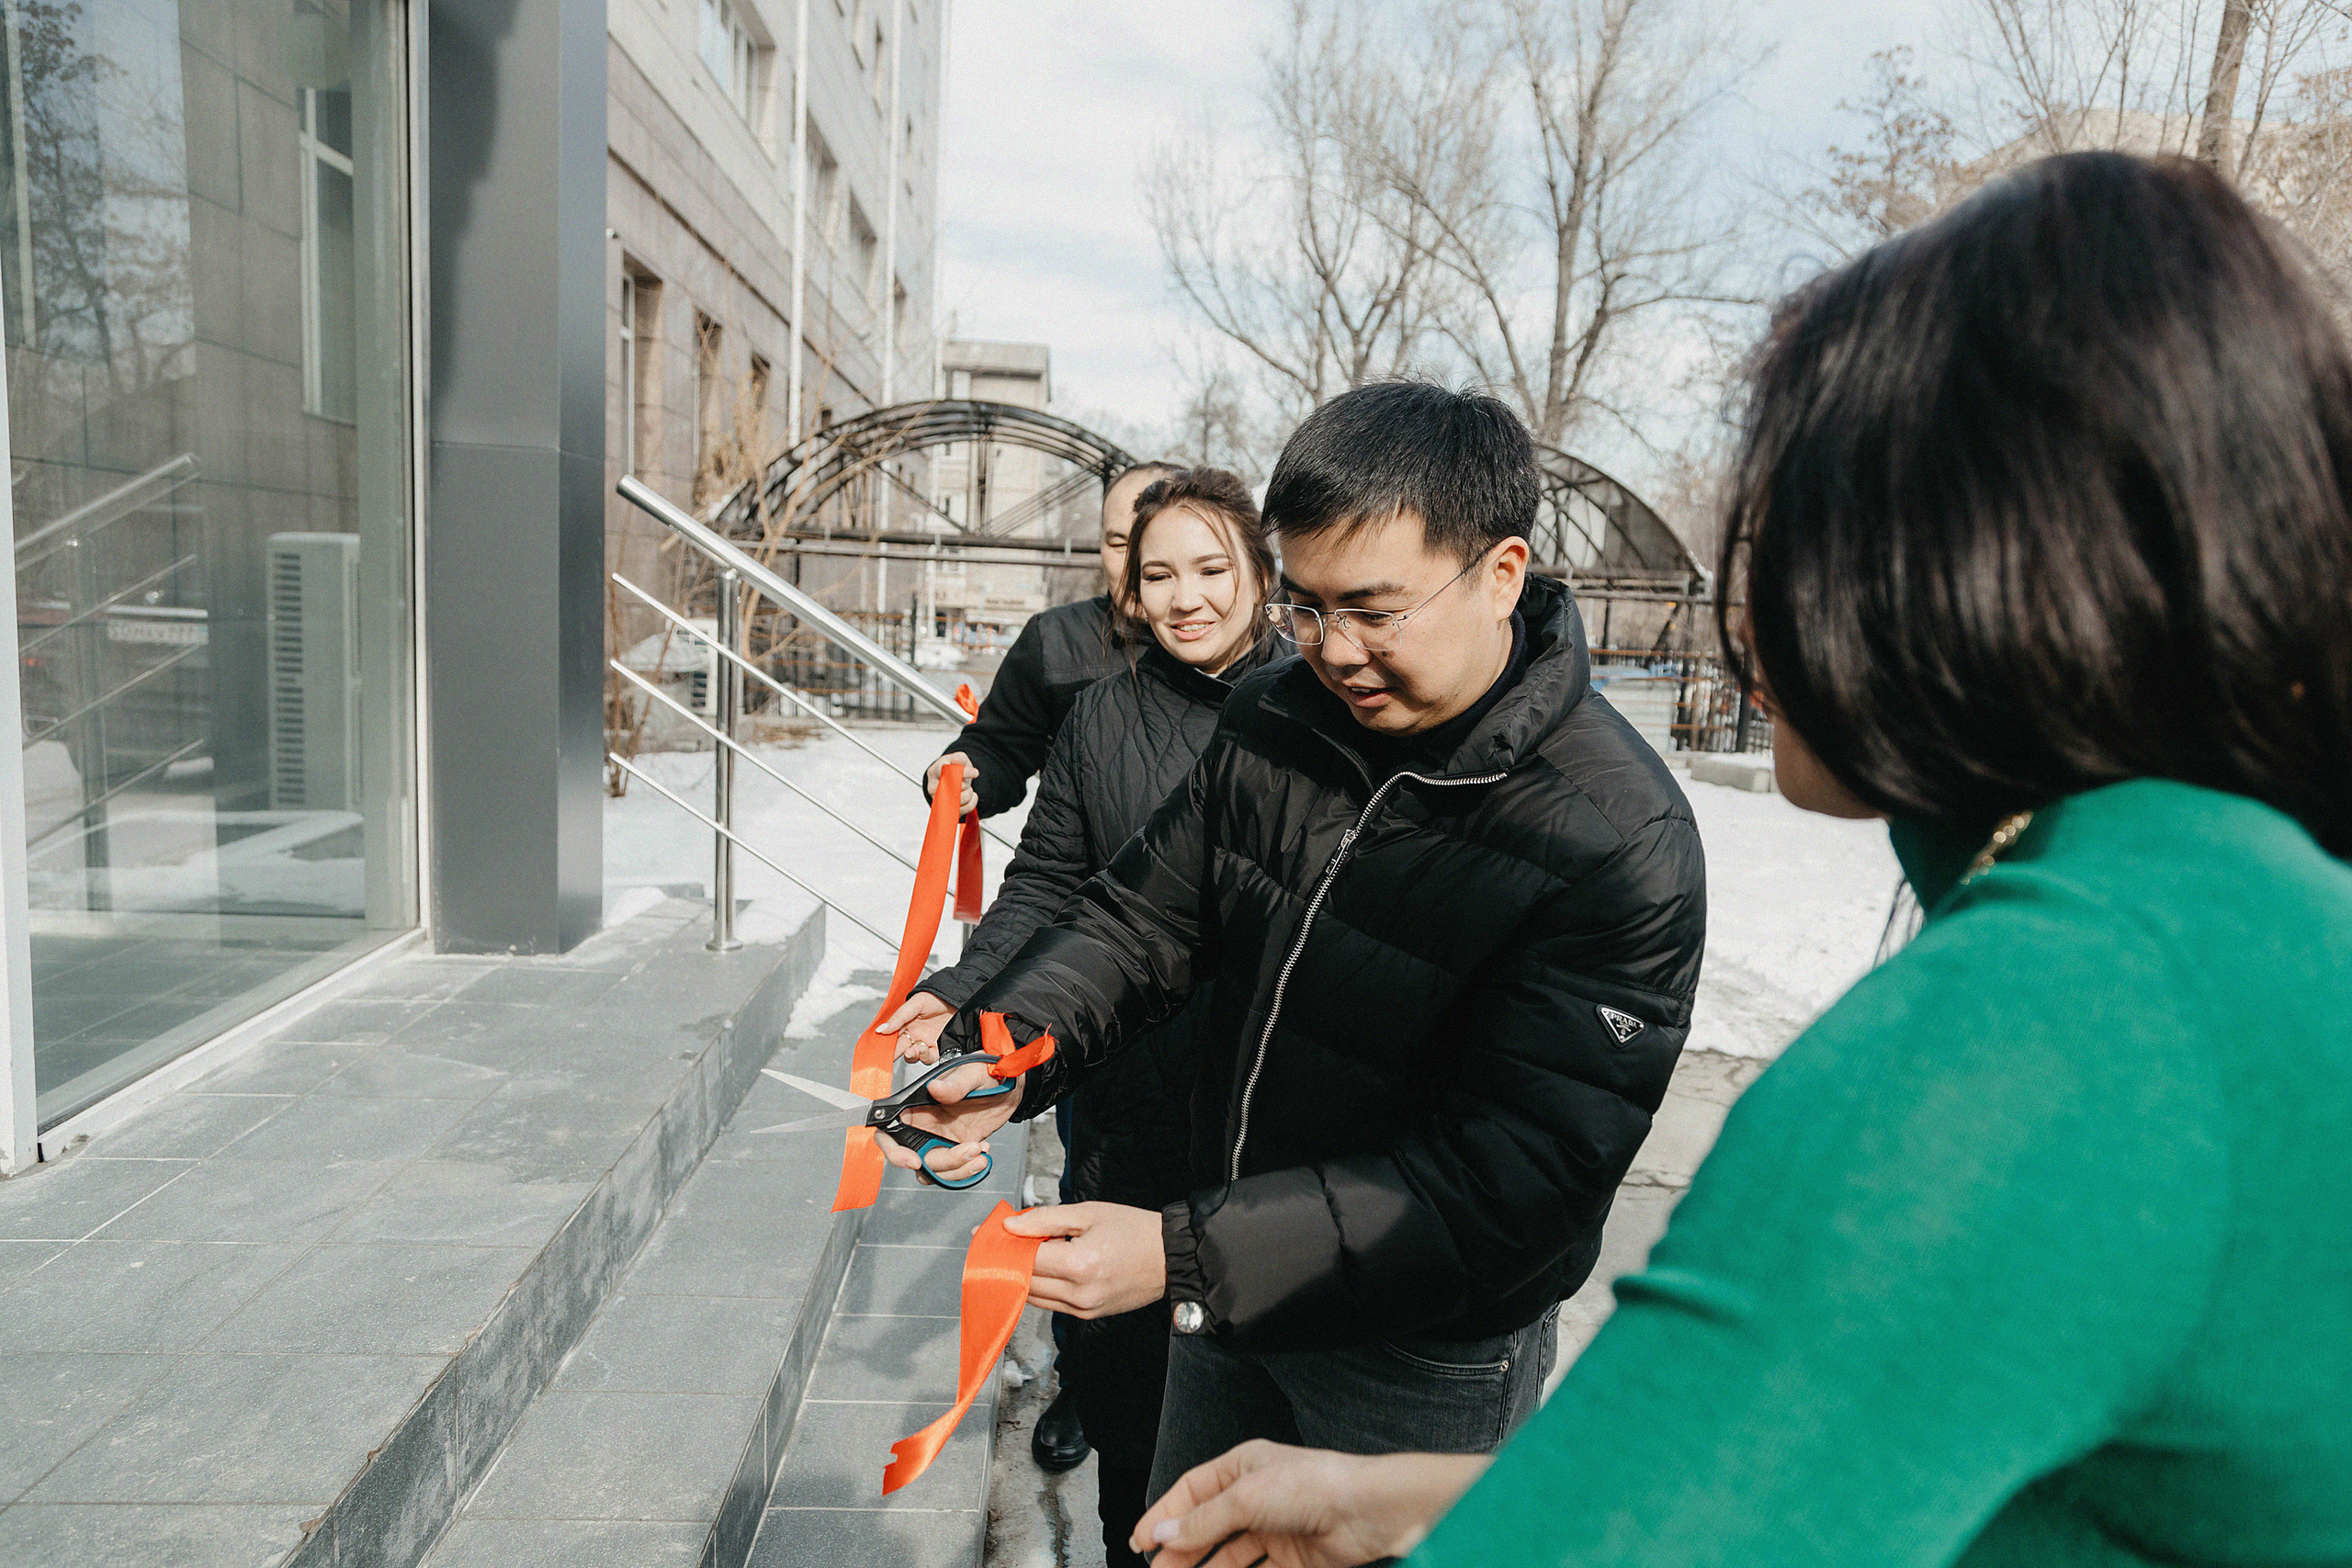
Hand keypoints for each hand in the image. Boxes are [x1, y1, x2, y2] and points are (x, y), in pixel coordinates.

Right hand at [877, 990, 953, 1063]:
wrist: (957, 998)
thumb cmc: (936, 998)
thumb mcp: (915, 1003)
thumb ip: (898, 1017)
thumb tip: (881, 1029)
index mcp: (905, 1025)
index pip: (890, 1038)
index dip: (884, 1046)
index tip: (878, 1052)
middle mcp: (914, 1035)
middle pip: (900, 1050)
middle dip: (893, 1055)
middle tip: (890, 1057)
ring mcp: (925, 1042)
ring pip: (913, 1056)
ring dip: (910, 1056)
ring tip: (911, 1051)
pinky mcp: (938, 1047)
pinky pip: (929, 1057)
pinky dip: (925, 1057)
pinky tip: (923, 1050)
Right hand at [877, 1060, 1020, 1185]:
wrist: (1012, 1083)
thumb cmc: (986, 1070)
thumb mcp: (972, 1073)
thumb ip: (954, 1084)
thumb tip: (935, 1088)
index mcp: (917, 1105)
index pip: (889, 1131)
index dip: (894, 1150)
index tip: (914, 1160)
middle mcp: (924, 1125)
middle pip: (914, 1158)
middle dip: (940, 1163)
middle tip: (965, 1153)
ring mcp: (941, 1139)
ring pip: (935, 1170)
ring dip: (959, 1168)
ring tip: (981, 1150)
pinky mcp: (958, 1149)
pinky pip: (954, 1171)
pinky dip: (968, 1169)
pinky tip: (983, 1149)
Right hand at [924, 752, 980, 815]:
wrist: (952, 779)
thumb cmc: (953, 768)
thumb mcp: (958, 758)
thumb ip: (959, 758)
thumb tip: (957, 760)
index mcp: (934, 772)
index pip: (945, 772)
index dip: (961, 773)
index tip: (975, 773)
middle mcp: (933, 788)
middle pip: (952, 788)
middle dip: (965, 784)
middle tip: (966, 780)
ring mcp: (939, 800)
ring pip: (959, 800)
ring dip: (968, 793)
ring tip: (968, 787)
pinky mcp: (947, 810)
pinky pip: (964, 809)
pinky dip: (972, 802)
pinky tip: (971, 795)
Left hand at [1005, 1202, 1166, 1317]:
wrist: (1171, 1257)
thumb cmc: (1135, 1230)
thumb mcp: (1089, 1213)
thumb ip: (1045, 1220)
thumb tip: (1010, 1226)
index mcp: (1080, 1265)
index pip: (1025, 1259)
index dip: (1002, 1245)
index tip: (986, 1234)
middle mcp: (1079, 1294)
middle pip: (1024, 1281)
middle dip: (1006, 1261)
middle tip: (996, 1242)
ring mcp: (1084, 1309)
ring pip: (1034, 1297)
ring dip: (1021, 1276)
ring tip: (1018, 1252)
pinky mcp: (1089, 1315)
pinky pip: (1051, 1303)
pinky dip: (1040, 1286)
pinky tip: (1042, 1266)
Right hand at [1132, 1442, 1490, 1567]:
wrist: (1369, 1512)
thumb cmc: (1317, 1484)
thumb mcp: (1246, 1497)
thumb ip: (1203, 1519)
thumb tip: (1164, 1532)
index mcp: (1242, 1466)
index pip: (1191, 1491)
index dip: (1163, 1515)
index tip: (1140, 1542)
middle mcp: (1256, 1495)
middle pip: (1206, 1525)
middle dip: (1180, 1548)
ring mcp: (1273, 1527)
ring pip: (1227, 1552)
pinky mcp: (1291, 1555)